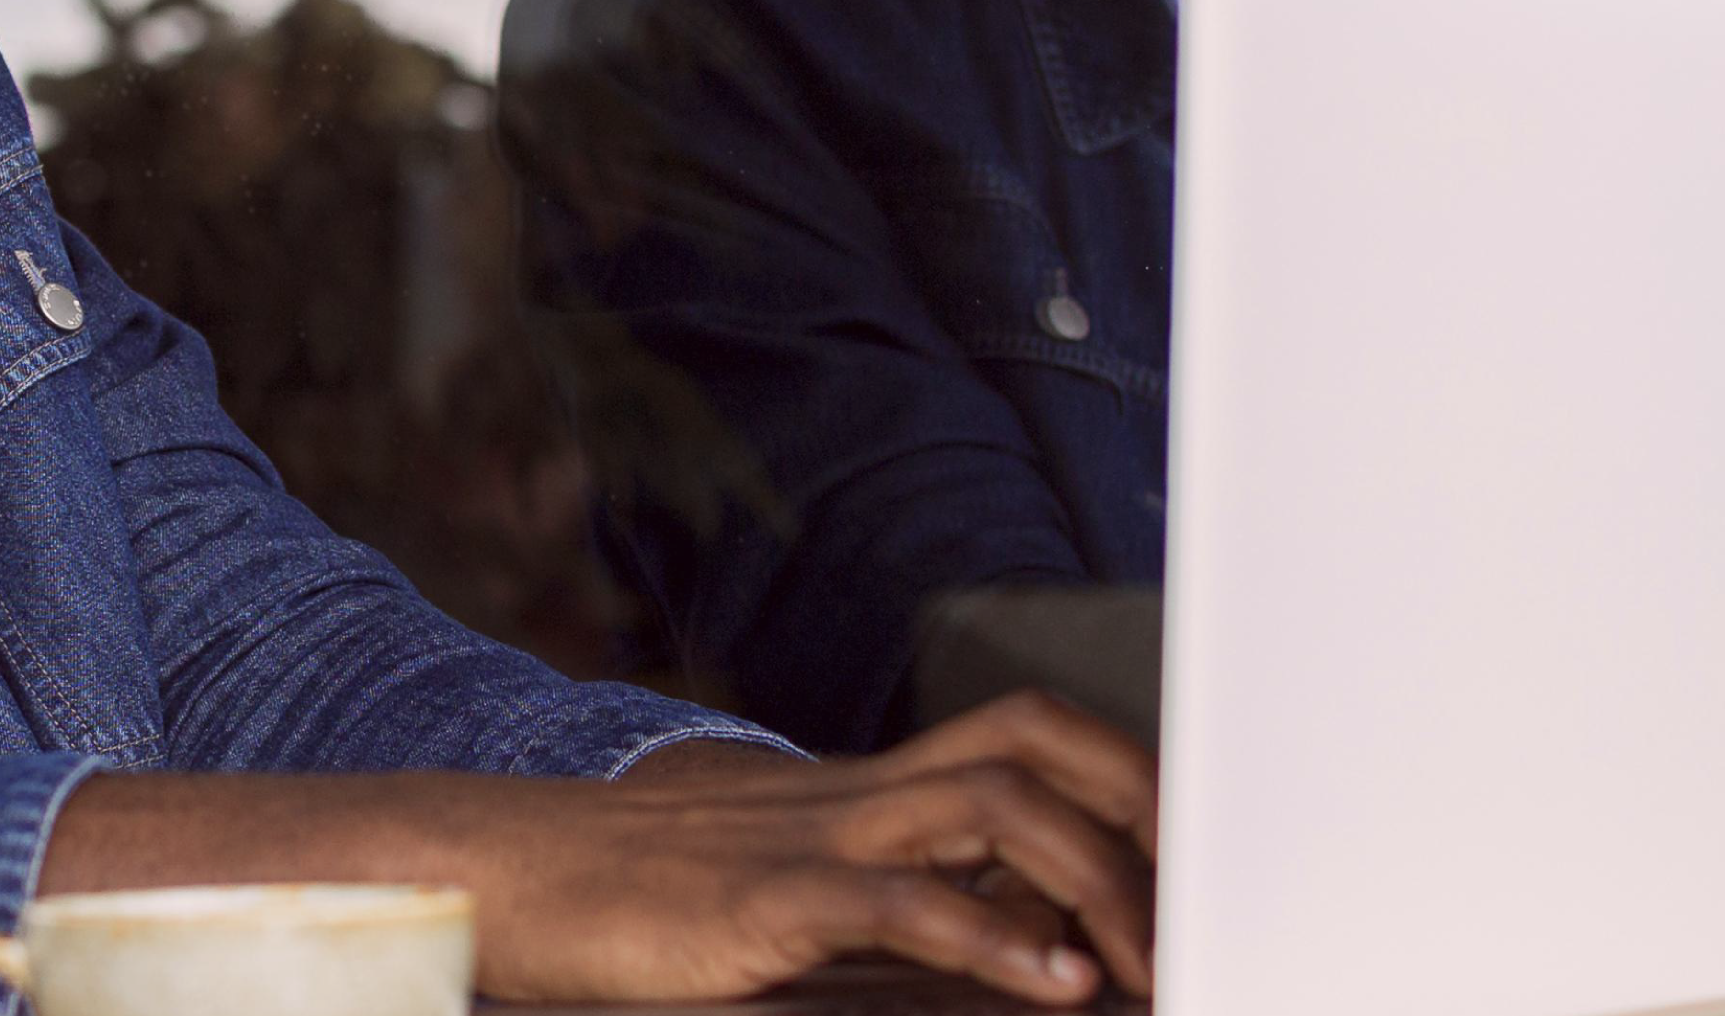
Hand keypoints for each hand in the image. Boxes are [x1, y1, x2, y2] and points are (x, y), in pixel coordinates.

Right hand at [39, 691, 1154, 1005]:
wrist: (505, 881)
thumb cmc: (653, 909)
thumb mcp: (802, 897)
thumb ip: (912, 910)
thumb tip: (1041, 950)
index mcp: (873, 787)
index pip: (1037, 734)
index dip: (1136, 775)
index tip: (1215, 852)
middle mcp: (861, 792)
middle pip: (1043, 748)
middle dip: (1148, 816)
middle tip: (1219, 905)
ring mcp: (818, 839)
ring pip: (999, 810)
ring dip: (1102, 882)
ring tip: (1159, 963)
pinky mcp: (770, 902)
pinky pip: (905, 902)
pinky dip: (998, 944)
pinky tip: (1058, 993)